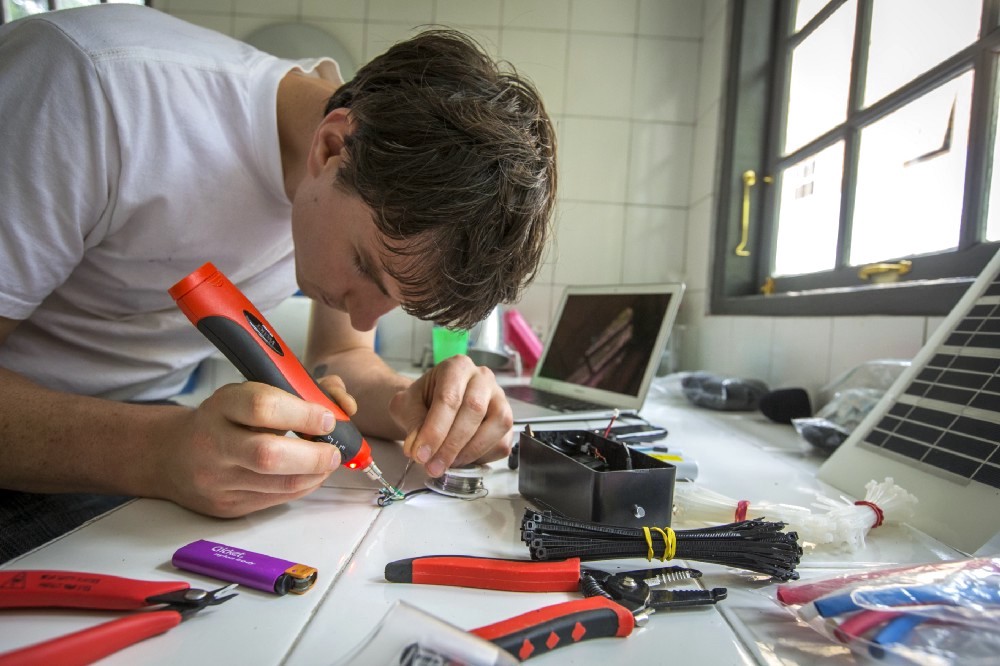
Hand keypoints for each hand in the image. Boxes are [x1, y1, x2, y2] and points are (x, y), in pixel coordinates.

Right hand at [156, 380, 352, 517]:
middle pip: (268, 454)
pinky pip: (276, 500)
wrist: (172, 455)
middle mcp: (214, 442)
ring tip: (327, 463)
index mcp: (221, 406)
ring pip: (278, 484)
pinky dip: (302, 487)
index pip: (262, 407)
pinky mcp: (227, 506)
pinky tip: (310, 475)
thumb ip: (299, 390)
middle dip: (313, 455)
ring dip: (315, 474)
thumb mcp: (250, 393)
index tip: (327, 419)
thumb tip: (342, 402)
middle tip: (334, 450)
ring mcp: (217, 479)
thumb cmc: (223, 419)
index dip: (303, 413)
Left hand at [390, 355, 513, 476]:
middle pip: (474, 409)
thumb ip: (411, 422)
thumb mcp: (406, 406)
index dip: (435, 430)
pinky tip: (460, 460)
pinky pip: (503, 442)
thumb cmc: (422, 401)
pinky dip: (482, 457)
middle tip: (432, 466)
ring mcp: (500, 398)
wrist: (431, 405)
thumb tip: (419, 448)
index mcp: (456, 367)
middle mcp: (483, 378)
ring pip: (497, 424)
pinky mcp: (507, 421)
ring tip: (446, 464)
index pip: (449, 397)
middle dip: (451, 444)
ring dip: (470, 451)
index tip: (421, 454)